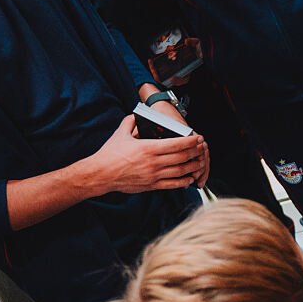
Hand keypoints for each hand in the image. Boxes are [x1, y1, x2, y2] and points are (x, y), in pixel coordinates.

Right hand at [87, 114, 207, 193]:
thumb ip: (131, 122)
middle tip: (201, 148)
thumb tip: (137, 115)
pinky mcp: (151, 186)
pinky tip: (190, 178)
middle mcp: (153, 162)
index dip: (190, 141)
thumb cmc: (109, 154)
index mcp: (148, 148)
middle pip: (182, 157)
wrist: (101, 174)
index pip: (176, 144)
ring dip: (193, 166)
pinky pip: (172, 185)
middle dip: (195, 152)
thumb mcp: (120, 133)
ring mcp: (153, 175)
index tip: (197, 138)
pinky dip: (184, 182)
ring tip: (200, 162)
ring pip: (180, 171)